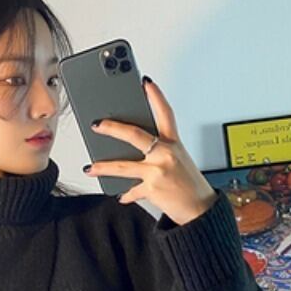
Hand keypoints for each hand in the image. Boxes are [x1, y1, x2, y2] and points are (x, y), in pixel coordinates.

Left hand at [83, 78, 217, 224]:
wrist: (200, 209)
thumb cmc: (189, 184)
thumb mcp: (179, 161)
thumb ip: (160, 152)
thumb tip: (135, 151)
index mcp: (174, 144)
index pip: (165, 113)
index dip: (156, 96)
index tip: (146, 82)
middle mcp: (166, 154)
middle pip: (135, 135)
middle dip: (113, 128)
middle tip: (97, 124)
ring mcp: (158, 171)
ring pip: (123, 166)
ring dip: (103, 167)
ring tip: (89, 167)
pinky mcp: (152, 189)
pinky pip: (131, 191)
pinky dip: (125, 195)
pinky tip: (120, 195)